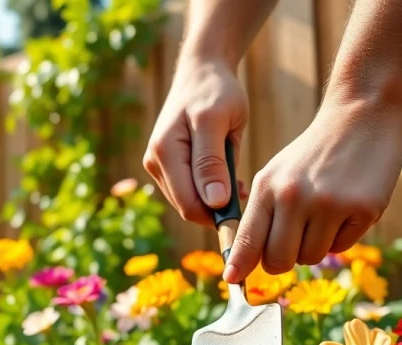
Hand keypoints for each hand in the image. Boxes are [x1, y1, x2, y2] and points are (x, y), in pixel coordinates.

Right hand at [143, 58, 247, 224]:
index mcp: (164, 154)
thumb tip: (214, 203)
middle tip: (246, 192)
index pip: (188, 204)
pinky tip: (231, 182)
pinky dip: (211, 192)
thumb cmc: (214, 91)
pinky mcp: (169, 166)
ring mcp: (159, 165)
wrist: (203, 72)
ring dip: (215, 199)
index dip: (216, 215)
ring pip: (190, 201)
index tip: (245, 209)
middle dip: (216, 207)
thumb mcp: (216, 122)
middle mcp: (155, 163)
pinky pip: (190, 190)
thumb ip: (212, 162)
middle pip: (187, 206)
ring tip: (239, 182)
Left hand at [223, 100, 401, 281]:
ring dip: (315, 246)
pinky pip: (342, 246)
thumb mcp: (276, 174)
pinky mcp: (363, 208)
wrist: (359, 117)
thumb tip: (242, 262)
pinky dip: (342, 235)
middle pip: (279, 261)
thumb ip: (260, 215)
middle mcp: (294, 197)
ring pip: (311, 257)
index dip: (239, 265)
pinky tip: (346, 206)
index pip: (247, 239)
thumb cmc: (313, 154)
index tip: (232, 280)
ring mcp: (329, 204)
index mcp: (268, 187)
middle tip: (292, 243)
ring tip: (323, 214)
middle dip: (283, 261)